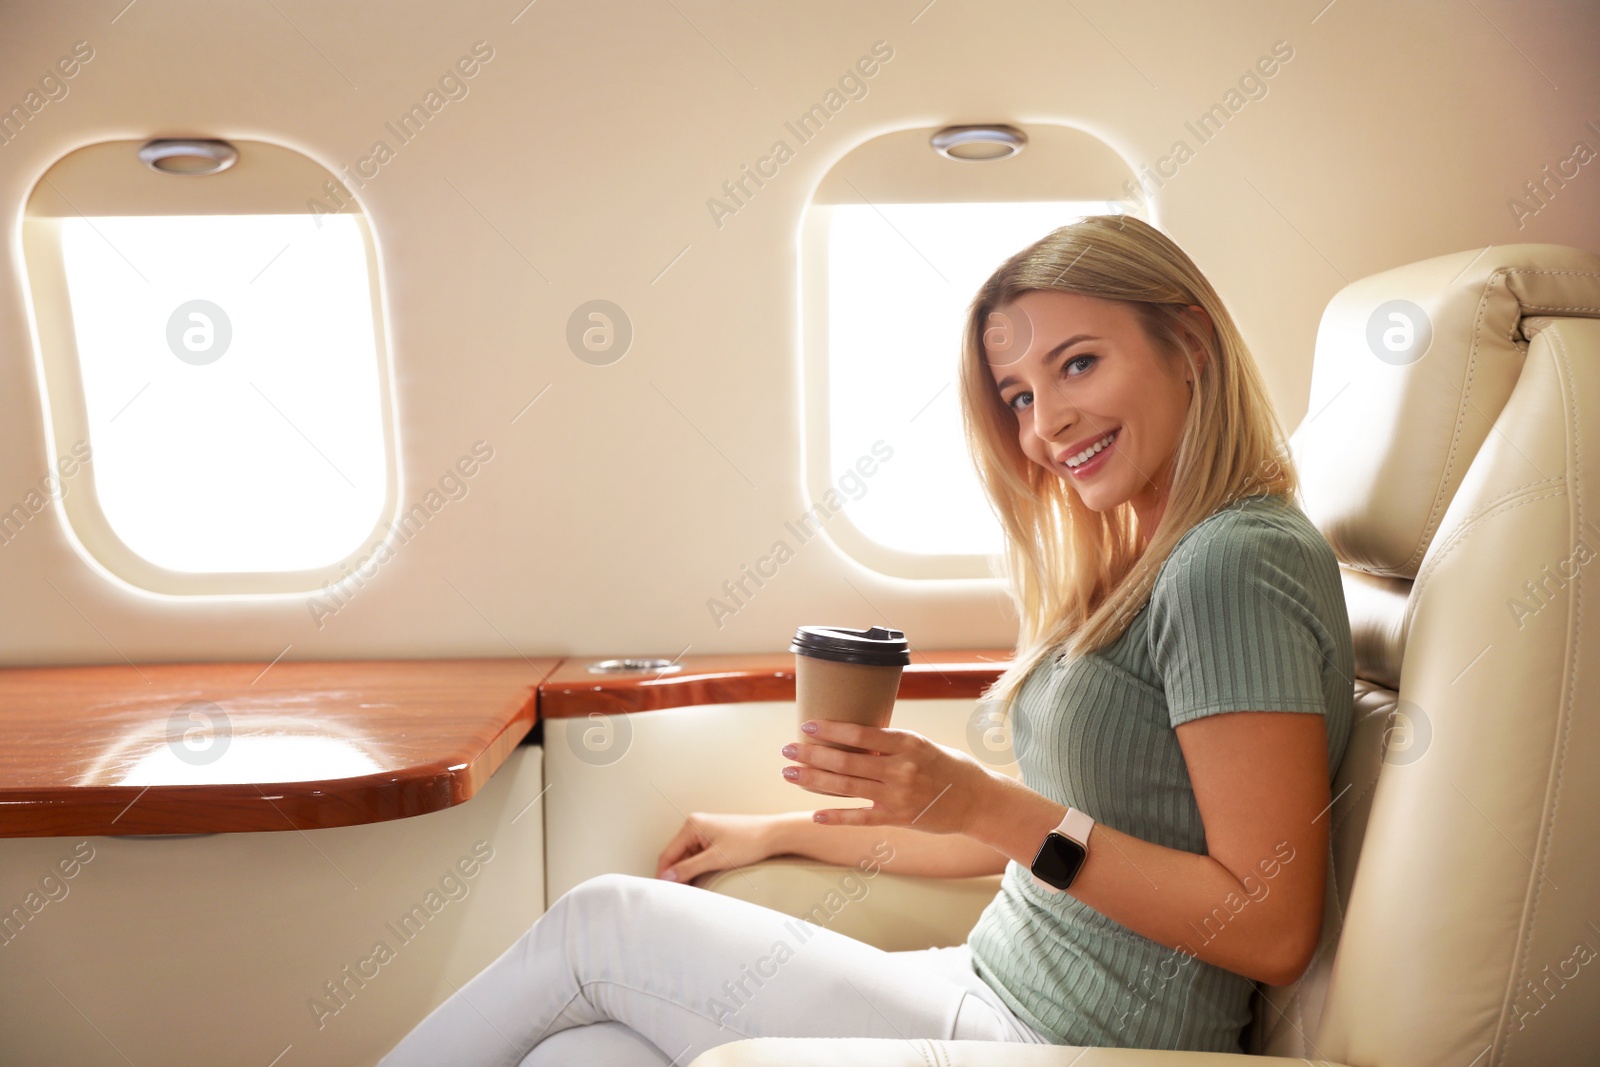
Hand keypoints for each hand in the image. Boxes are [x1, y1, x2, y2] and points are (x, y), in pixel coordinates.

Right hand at [655, 812, 777, 884]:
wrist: (773, 835)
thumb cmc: (748, 842)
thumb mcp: (715, 859)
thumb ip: (688, 868)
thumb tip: (667, 878)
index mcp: (692, 826)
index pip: (668, 854)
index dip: (664, 875)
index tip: (663, 893)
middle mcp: (695, 826)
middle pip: (676, 856)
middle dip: (675, 875)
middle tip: (676, 896)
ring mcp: (704, 832)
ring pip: (687, 857)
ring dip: (686, 873)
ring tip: (687, 891)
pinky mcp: (713, 839)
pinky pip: (697, 856)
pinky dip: (696, 869)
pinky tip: (698, 882)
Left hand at [781, 719, 996, 835]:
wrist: (977, 800)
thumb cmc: (947, 766)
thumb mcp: (921, 746)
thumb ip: (890, 745)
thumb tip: (851, 739)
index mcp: (907, 743)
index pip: (860, 733)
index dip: (830, 729)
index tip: (807, 725)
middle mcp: (900, 768)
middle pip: (845, 760)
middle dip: (811, 755)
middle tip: (788, 749)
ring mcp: (898, 796)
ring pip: (846, 787)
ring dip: (814, 780)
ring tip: (790, 774)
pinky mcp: (898, 818)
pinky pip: (861, 818)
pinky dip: (836, 817)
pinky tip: (815, 815)